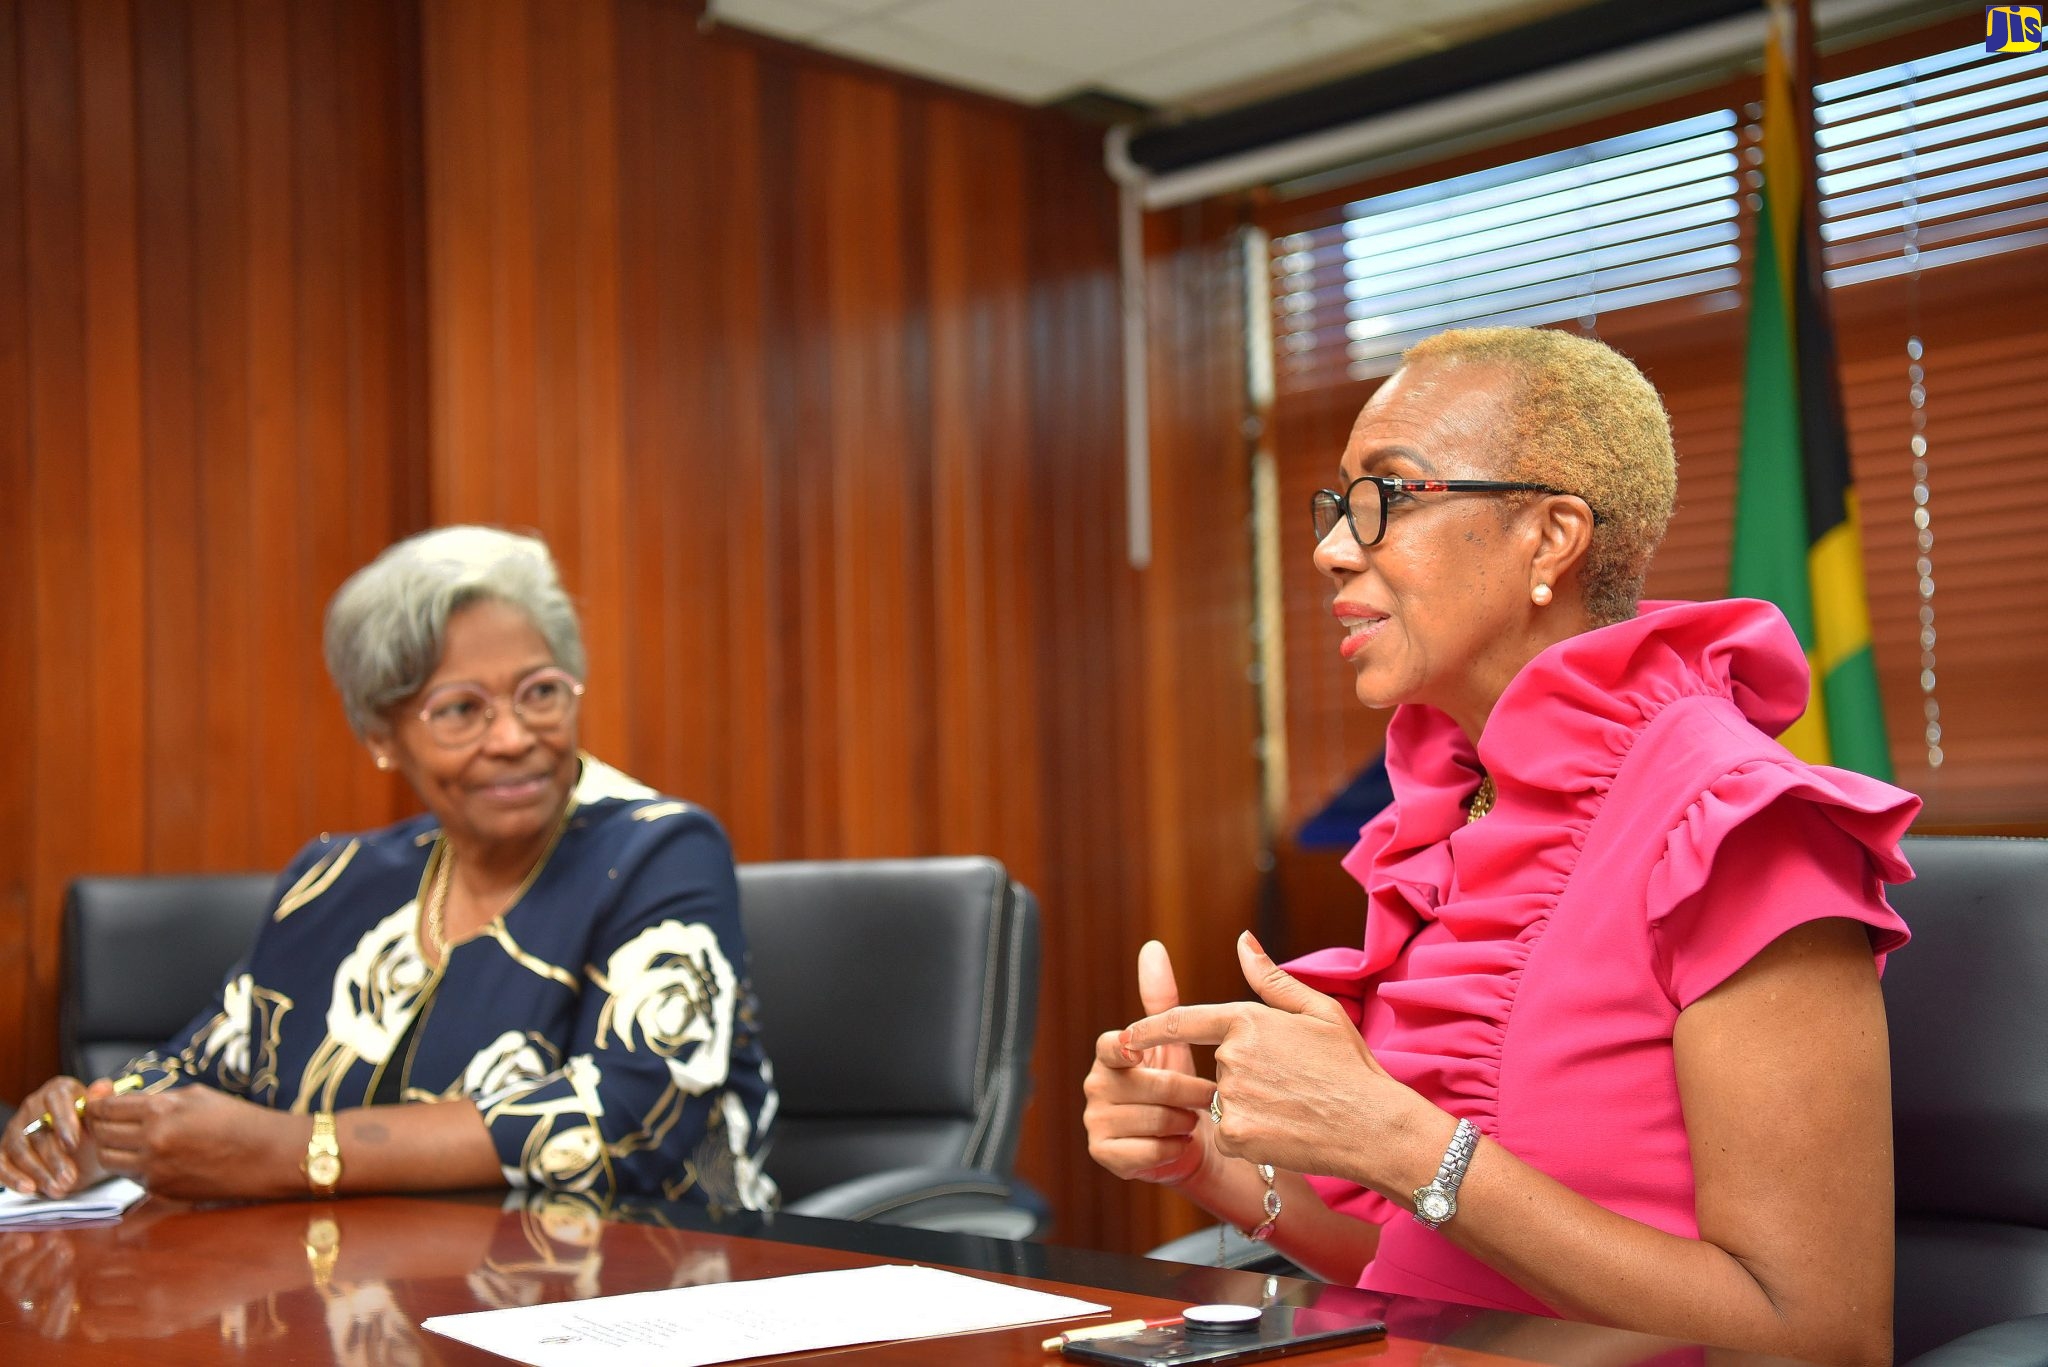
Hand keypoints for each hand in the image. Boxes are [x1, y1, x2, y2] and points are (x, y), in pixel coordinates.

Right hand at [0, 1077, 110, 1197]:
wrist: (83, 1140)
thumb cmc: (92, 1123)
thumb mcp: (101, 1112)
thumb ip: (103, 1100)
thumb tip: (102, 1088)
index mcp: (58, 1090)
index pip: (57, 1101)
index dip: (64, 1122)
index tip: (73, 1144)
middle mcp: (34, 1105)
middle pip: (38, 1130)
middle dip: (54, 1158)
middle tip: (70, 1178)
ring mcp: (17, 1127)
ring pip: (20, 1149)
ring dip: (38, 1172)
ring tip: (57, 1188)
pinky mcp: (5, 1148)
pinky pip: (2, 1163)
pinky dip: (13, 1177)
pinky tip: (29, 1188)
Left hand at [87, 1085, 302, 1200]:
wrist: (270, 1156)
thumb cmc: (239, 1119)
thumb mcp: (196, 1095)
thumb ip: (156, 1099)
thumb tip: (121, 1101)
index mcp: (161, 1110)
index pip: (106, 1108)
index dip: (97, 1104)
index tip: (98, 1102)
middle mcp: (153, 1141)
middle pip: (100, 1135)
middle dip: (101, 1126)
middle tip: (110, 1120)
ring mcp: (155, 1170)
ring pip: (109, 1161)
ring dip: (114, 1149)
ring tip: (131, 1140)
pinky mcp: (162, 1190)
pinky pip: (132, 1177)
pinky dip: (135, 1166)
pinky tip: (156, 1157)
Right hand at [1083, 940, 1217, 1187]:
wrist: (1187, 1143)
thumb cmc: (1180, 1086)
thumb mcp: (1174, 1039)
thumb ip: (1162, 997)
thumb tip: (1152, 946)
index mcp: (1108, 1053)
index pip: (1113, 1045)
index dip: (1132, 1048)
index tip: (1150, 1055)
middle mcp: (1094, 1085)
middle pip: (1150, 1086)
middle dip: (1189, 1094)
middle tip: (1210, 1097)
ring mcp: (1095, 1121)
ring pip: (1154, 1119)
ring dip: (1185, 1122)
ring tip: (1193, 1119)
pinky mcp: (1104, 1154)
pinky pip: (1149, 1150)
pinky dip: (1174, 1148)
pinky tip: (1178, 1143)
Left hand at [1123, 932, 1428, 1185]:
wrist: (1374, 1128)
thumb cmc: (1350, 1066)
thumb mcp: (1318, 1011)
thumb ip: (1271, 978)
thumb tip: (1242, 941)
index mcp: (1246, 1020)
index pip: (1182, 1021)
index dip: (1148, 1029)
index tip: (1125, 1036)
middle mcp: (1232, 1056)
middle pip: (1220, 1064)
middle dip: (1246, 1071)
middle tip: (1293, 1082)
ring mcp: (1232, 1097)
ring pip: (1225, 1099)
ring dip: (1249, 1104)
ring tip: (1295, 1107)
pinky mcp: (1235, 1135)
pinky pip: (1230, 1132)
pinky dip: (1252, 1134)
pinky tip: (1287, 1131)